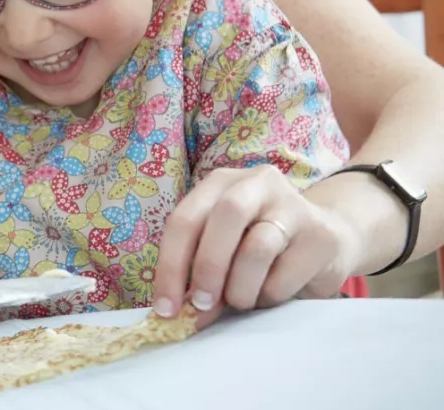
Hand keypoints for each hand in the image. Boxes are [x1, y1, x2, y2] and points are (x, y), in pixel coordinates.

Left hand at [154, 167, 357, 327]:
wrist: (331, 236)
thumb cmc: (262, 245)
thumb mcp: (225, 247)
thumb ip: (199, 271)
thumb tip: (178, 313)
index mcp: (220, 183)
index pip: (184, 220)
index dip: (170, 266)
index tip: (166, 308)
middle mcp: (256, 184)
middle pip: (224, 218)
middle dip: (207, 268)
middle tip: (202, 304)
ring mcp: (293, 206)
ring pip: (256, 250)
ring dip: (240, 288)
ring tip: (241, 301)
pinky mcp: (321, 236)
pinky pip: (285, 275)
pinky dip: (269, 295)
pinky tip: (271, 293)